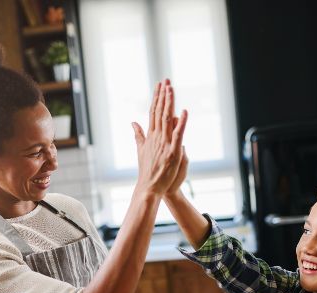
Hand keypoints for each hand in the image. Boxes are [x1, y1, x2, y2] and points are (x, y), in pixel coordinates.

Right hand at [132, 79, 187, 196]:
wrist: (150, 188)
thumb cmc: (148, 171)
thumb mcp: (141, 150)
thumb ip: (138, 135)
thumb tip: (133, 123)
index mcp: (150, 136)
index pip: (153, 112)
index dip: (157, 98)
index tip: (159, 85)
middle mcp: (156, 137)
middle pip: (159, 112)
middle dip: (163, 95)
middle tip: (166, 80)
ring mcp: (164, 144)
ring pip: (167, 120)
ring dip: (169, 104)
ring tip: (171, 89)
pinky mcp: (173, 152)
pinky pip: (178, 135)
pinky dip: (181, 123)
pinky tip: (184, 112)